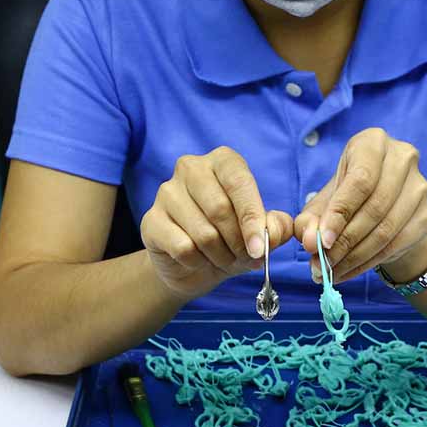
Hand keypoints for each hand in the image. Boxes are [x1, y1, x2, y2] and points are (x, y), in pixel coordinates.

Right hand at [142, 146, 292, 298]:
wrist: (192, 265)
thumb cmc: (230, 239)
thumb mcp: (259, 234)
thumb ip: (276, 227)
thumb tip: (275, 230)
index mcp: (222, 161)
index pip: (239, 182)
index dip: (252, 218)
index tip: (259, 248)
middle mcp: (191, 168)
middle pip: (220, 209)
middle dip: (238, 243)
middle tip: (245, 257)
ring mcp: (166, 192)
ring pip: (203, 232)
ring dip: (220, 256)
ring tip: (224, 259)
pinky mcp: (150, 220)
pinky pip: (182, 247)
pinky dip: (197, 262)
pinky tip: (197, 259)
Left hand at [294, 128, 426, 283]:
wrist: (384, 205)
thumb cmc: (347, 196)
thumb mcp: (324, 201)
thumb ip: (311, 219)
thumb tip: (309, 241)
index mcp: (373, 143)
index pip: (360, 181)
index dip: (339, 214)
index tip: (321, 242)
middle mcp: (402, 159)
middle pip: (374, 208)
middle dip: (344, 242)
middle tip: (321, 264)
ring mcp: (419, 187)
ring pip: (386, 230)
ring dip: (355, 257)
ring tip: (330, 272)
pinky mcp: (424, 216)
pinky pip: (395, 245)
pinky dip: (368, 263)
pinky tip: (348, 271)